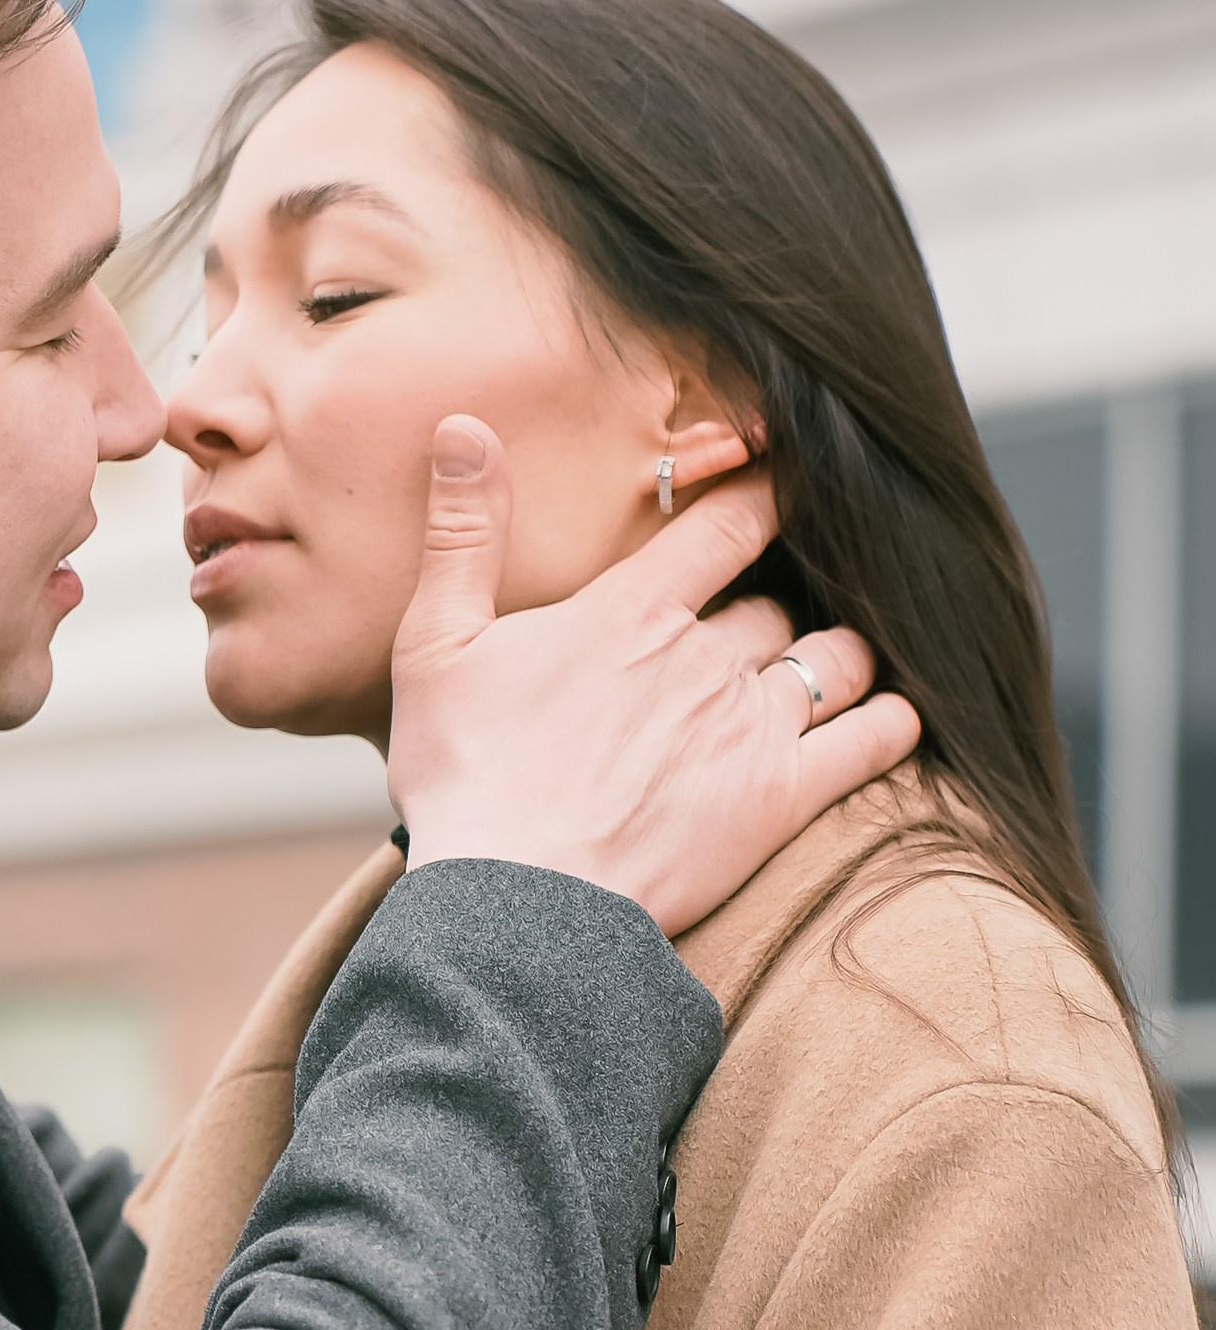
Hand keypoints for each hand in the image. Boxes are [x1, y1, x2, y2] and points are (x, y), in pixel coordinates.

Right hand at [387, 417, 920, 939]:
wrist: (514, 902)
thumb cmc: (466, 776)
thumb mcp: (437, 645)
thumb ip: (464, 533)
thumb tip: (464, 427)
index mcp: (634, 610)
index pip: (729, 523)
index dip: (762, 494)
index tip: (780, 480)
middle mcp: (707, 657)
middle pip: (774, 602)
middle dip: (774, 601)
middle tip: (765, 608)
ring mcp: (752, 727)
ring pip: (833, 659)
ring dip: (836, 652)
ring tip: (826, 658)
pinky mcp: (780, 799)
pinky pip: (870, 741)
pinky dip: (890, 720)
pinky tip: (893, 715)